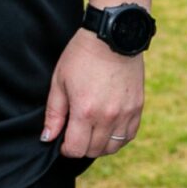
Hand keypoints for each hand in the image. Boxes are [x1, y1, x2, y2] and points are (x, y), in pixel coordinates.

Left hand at [41, 31, 143, 157]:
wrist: (112, 36)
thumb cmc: (81, 56)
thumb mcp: (59, 81)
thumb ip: (54, 113)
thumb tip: (48, 138)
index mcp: (84, 111)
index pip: (76, 149)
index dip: (66, 149)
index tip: (64, 141)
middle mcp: (107, 116)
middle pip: (94, 151)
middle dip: (82, 146)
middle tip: (77, 133)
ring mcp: (125, 113)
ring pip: (113, 147)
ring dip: (100, 145)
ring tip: (93, 130)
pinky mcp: (138, 107)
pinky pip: (130, 135)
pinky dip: (119, 137)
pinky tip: (109, 127)